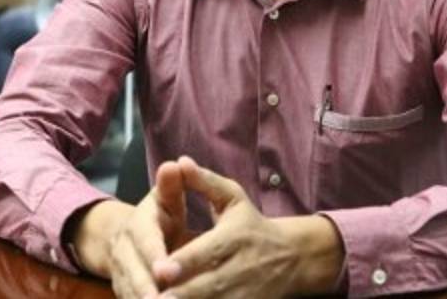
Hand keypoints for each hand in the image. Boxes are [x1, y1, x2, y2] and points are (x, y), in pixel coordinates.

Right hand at [74, 161, 195, 298]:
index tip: (166, 271)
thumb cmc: (159, 217)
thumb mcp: (165, 198)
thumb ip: (172, 186)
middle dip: (147, 289)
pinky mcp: (124, 293)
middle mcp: (124, 252)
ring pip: (130, 293)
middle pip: (134, 273)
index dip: (154, 256)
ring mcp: (121, 275)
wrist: (126, 239)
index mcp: (138, 226)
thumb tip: (175, 163)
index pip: (144, 241)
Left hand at [154, 157, 343, 298]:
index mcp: (237, 236)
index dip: (185, 262)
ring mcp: (247, 292)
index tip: (159, 269)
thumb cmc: (251, 224)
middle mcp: (243, 266)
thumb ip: (205, 182)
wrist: (292, 257)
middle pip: (210, 284)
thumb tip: (180, 161)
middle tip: (153, 297)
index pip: (208, 251)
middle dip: (182, 293)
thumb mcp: (233, 197)